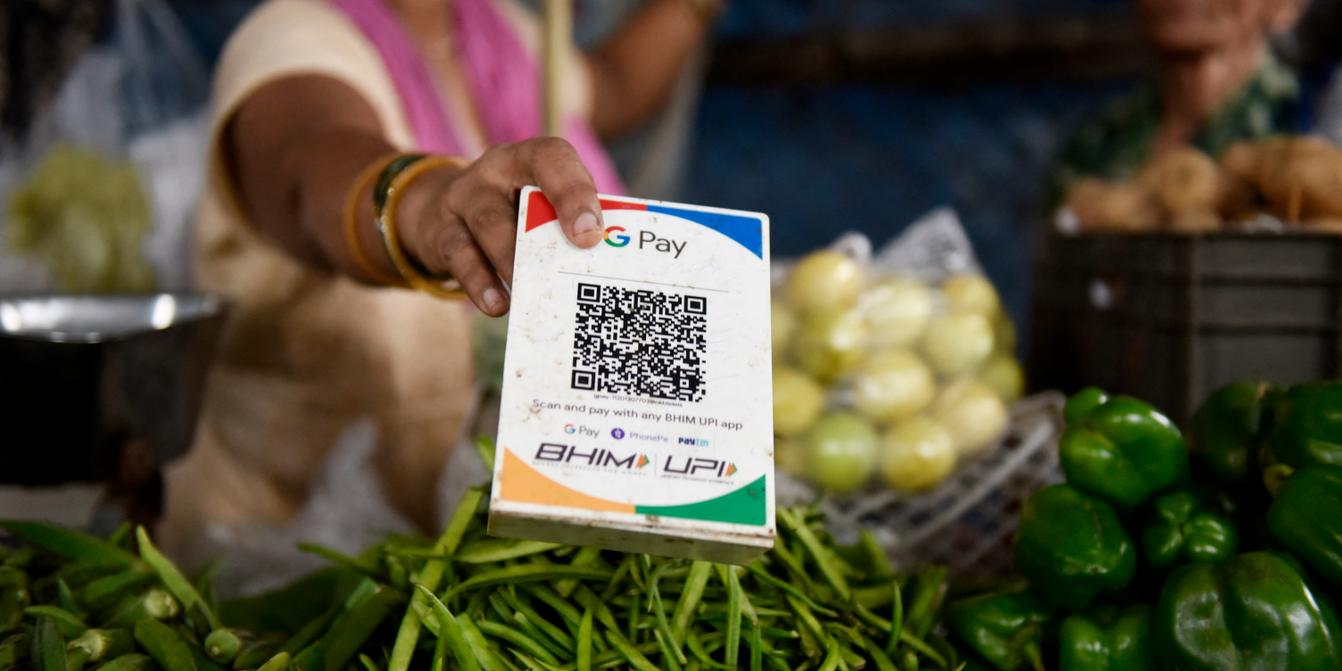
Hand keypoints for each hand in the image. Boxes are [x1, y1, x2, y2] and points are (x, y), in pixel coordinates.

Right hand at [396, 137, 604, 315]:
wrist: (443, 216)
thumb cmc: (513, 215)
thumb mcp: (540, 207)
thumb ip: (570, 226)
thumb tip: (611, 269)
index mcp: (529, 159)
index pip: (553, 158)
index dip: (575, 191)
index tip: (591, 232)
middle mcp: (495, 171)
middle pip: (519, 193)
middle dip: (547, 230)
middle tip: (572, 261)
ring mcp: (464, 199)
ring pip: (488, 225)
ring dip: (513, 262)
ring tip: (531, 293)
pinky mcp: (442, 232)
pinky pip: (460, 256)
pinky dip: (480, 283)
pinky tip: (497, 305)